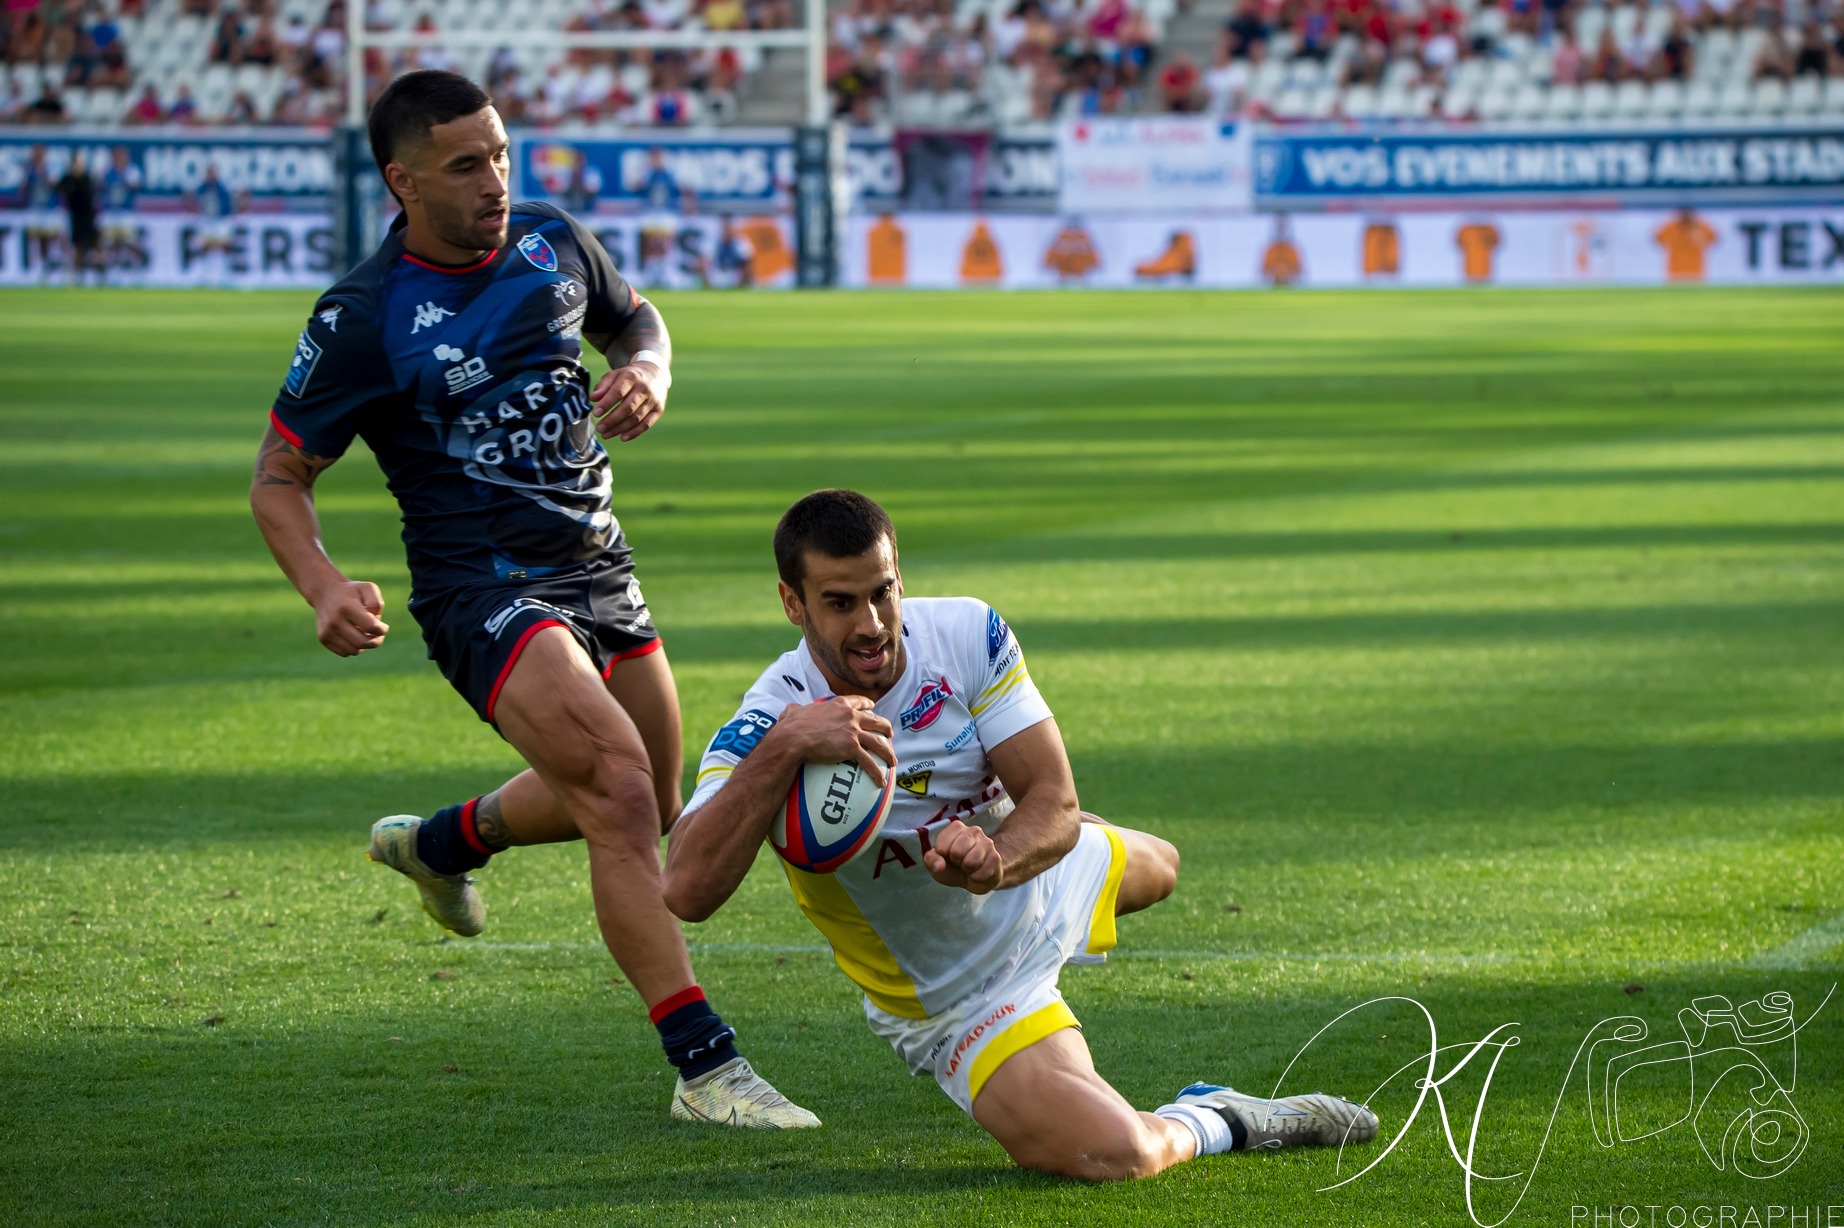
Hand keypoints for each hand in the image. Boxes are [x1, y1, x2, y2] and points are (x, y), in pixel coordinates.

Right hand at [314, 580, 387, 655]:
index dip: (382, 630)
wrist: (325, 593)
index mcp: (346, 607)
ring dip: (364, 645)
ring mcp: (327, 631)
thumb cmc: (352, 592)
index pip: (370, 627)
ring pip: (354, 650)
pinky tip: (354, 636)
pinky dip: (354, 648)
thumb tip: (375, 620)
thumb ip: (376, 602)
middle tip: (378, 635)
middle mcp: (334, 621)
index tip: (383, 627)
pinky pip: (345, 652)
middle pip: (363, 642)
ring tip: (364, 633)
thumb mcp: (368, 588)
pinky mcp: (323, 639)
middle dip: (376, 641)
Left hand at [591, 360, 668, 441]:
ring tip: (605, 434)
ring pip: (636, 418)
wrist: (654, 374)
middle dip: (612, 420)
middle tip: (599, 428)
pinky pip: (646, 424)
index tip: (595, 413)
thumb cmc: (629, 377)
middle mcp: (644, 389)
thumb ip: (603, 386)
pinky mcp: (658, 410)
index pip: (618, 392)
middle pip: (628, 408)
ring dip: (620, 429)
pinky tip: (622, 437)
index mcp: (631, 377)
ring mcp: (653, 400)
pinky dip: (634, 433)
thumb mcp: (615, 375)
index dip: (606, 404)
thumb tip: (592, 398)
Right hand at [776, 696, 895, 785]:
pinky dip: (877, 773)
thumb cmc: (790, 726)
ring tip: (893, 761)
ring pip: (878, 742)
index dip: (868, 705)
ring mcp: (853, 731)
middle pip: (875, 721)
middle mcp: (850, 716)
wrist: (793, 738)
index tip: (873, 707)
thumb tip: (791, 711)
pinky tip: (881, 782)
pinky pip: (869, 762)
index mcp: (838, 705)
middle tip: (890, 734)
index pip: (858, 702)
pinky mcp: (852, 748)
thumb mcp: (793, 712)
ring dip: (888, 753)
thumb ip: (796, 710)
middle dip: (886, 727)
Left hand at [923, 819, 1003, 893]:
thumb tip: (940, 865)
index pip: (942, 846)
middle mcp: (974, 831)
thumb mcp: (936, 863)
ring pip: (971, 862)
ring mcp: (987, 843)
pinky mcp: (996, 858)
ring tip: (969, 868)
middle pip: (957, 852)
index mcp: (956, 828)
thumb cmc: (952, 867)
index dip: (942, 857)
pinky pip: (982, 873)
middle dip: (956, 863)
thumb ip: (931, 860)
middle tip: (959, 863)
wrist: (975, 877)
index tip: (947, 857)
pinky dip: (977, 878)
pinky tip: (978, 873)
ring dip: (967, 871)